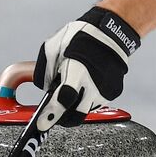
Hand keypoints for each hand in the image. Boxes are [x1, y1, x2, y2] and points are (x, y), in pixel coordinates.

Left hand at [33, 6, 140, 126]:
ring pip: (86, 109)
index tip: (42, 124)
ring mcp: (105, 91)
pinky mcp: (113, 92)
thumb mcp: (54, 48)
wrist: (112, 32)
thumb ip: (46, 71)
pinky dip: (87, 97)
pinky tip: (85, 82)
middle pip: (75, 116)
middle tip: (55, 110)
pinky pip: (96, 102)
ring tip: (74, 85)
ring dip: (76, 105)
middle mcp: (94, 86)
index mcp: (78, 73)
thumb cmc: (81, 37)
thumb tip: (45, 88)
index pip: (63, 100)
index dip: (51, 114)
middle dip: (63, 118)